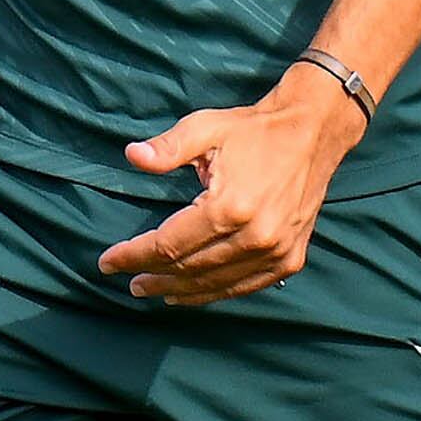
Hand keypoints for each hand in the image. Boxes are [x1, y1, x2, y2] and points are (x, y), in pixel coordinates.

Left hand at [100, 71, 358, 305]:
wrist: (313, 132)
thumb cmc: (255, 129)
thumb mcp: (206, 127)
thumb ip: (168, 147)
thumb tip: (132, 156)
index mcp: (229, 207)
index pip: (168, 245)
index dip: (133, 256)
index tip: (107, 263)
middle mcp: (255, 236)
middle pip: (189, 268)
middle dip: (152, 276)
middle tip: (129, 281)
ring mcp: (276, 251)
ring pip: (216, 284)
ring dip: (180, 290)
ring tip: (154, 290)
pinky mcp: (290, 258)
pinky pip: (245, 286)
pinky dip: (215, 292)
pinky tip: (193, 293)